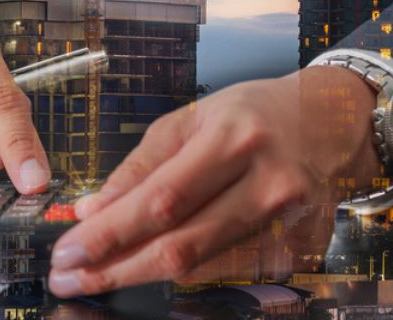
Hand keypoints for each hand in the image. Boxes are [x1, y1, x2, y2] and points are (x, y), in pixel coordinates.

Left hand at [45, 66, 379, 296]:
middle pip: (180, 244)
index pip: (161, 199)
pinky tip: (145, 268)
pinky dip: (180, 273)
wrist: (325, 122)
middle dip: (115, 267)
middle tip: (68, 277)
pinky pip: (223, 271)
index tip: (67, 250)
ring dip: (139, 274)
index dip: (110, 232)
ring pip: (200, 265)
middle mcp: (265, 183)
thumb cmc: (248, 115)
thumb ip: (140, 167)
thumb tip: (92, 210)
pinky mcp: (296, 249)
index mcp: (233, 140)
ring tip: (95, 275)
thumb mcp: (189, 120)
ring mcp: (286, 222)